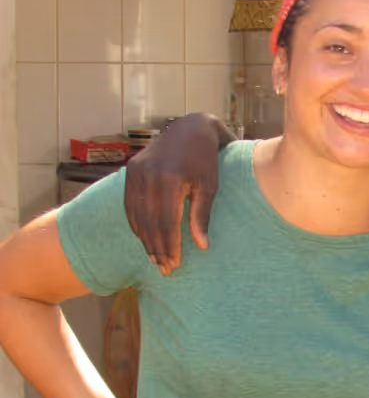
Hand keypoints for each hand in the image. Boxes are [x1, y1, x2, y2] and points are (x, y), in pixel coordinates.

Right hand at [124, 113, 227, 275]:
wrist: (190, 128)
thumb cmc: (205, 160)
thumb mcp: (209, 187)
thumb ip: (201, 216)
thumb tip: (202, 247)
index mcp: (170, 179)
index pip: (166, 222)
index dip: (169, 245)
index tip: (175, 265)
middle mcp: (149, 175)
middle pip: (149, 221)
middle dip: (157, 248)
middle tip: (165, 268)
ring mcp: (136, 171)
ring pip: (137, 214)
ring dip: (145, 239)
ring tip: (155, 259)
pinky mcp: (131, 170)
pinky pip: (130, 203)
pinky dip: (136, 223)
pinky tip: (144, 239)